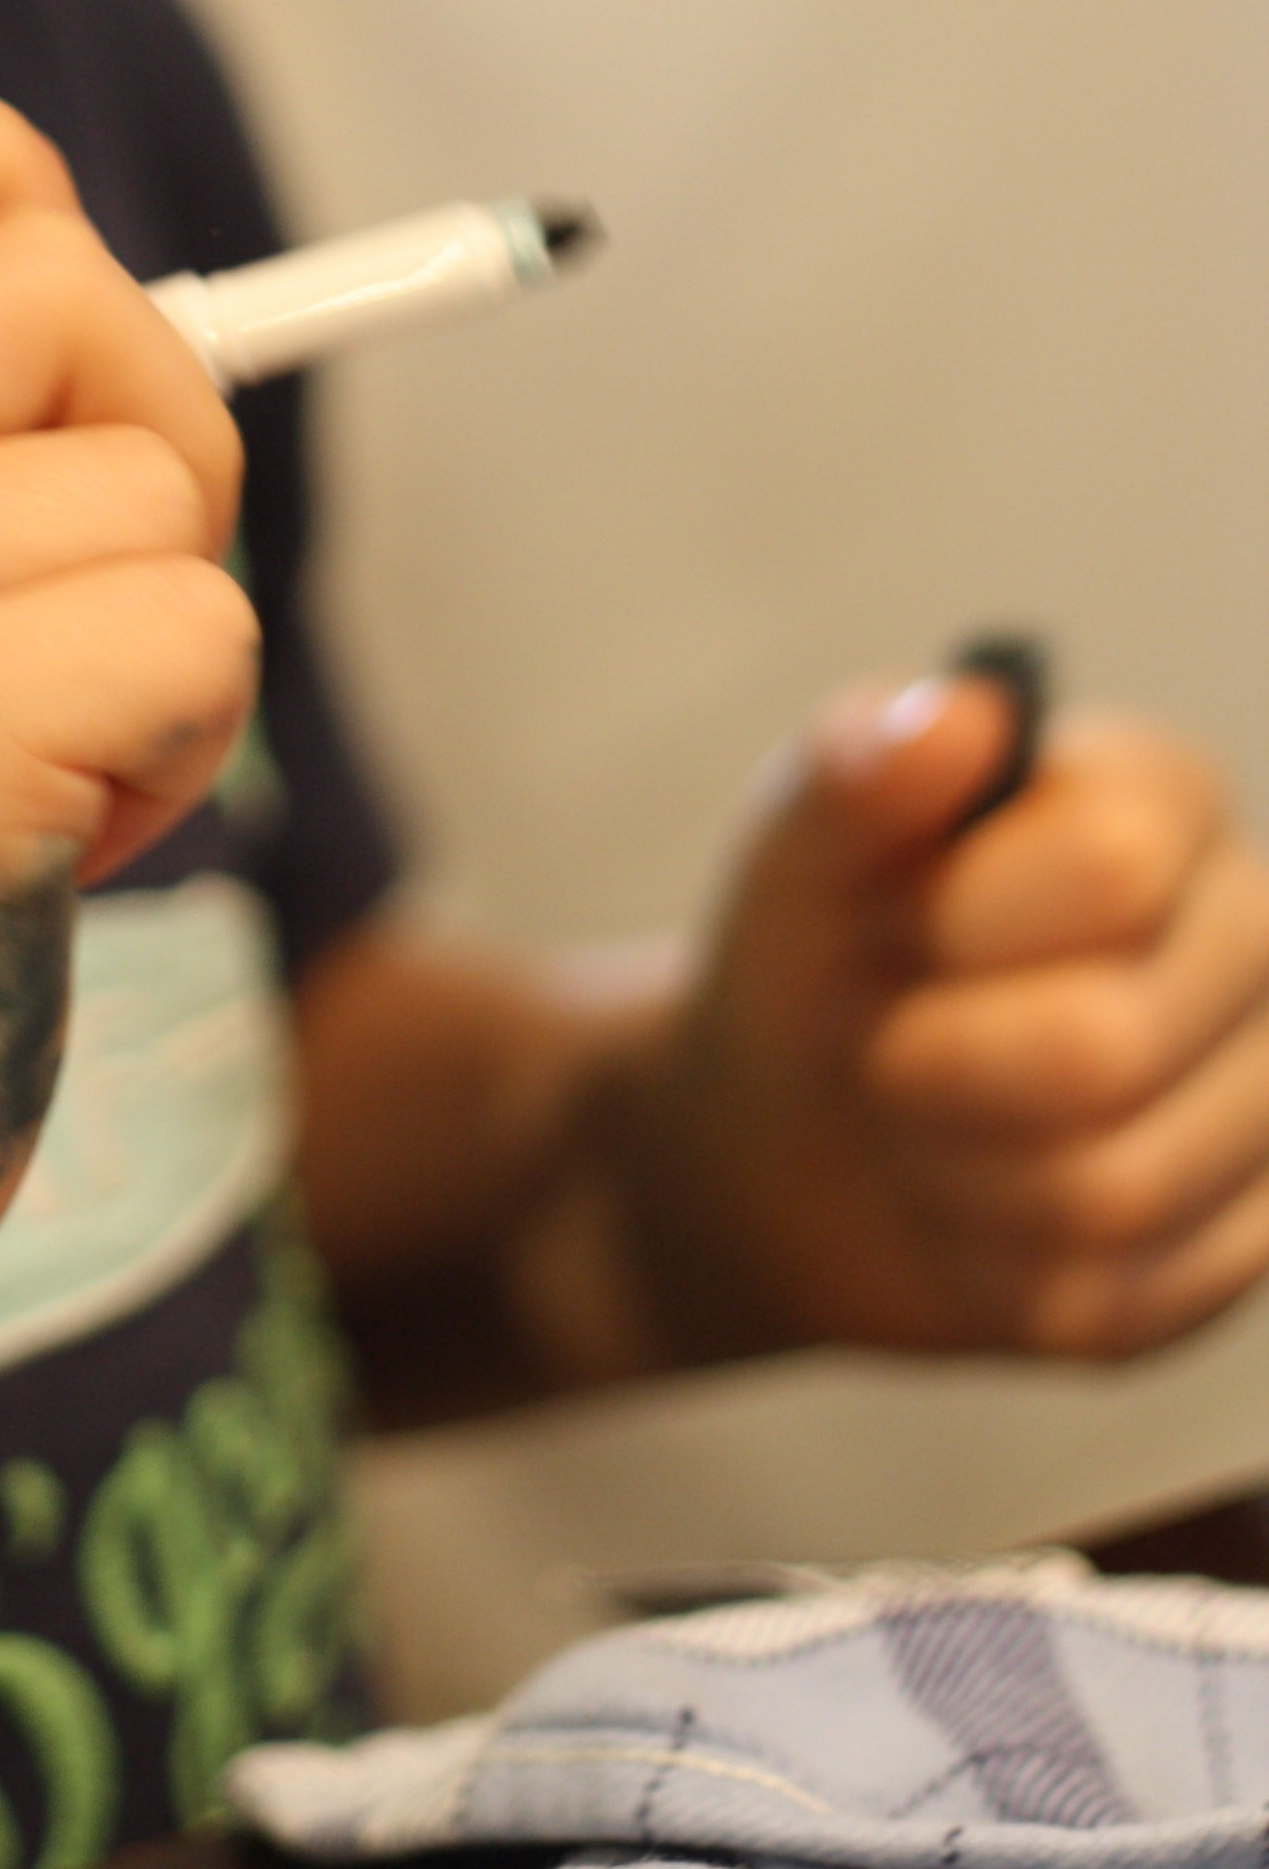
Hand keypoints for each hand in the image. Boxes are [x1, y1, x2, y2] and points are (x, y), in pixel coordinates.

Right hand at [0, 52, 255, 1375]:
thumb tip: (120, 287)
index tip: (35, 307)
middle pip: (65, 280)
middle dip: (149, 433)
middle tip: (66, 618)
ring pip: (159, 484)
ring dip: (161, 640)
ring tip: (21, 773)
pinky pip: (197, 626)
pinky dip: (182, 746)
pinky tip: (48, 849)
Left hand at [632, 676, 1268, 1359]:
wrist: (795, 1127)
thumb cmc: (813, 950)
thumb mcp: (795, 851)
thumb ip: (857, 772)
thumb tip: (960, 715)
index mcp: (1165, 799)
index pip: (1116, 864)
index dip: (960, 918)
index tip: (891, 918)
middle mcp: (1254, 937)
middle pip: (1110, 1046)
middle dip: (933, 1067)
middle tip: (885, 1048)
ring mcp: (1267, 1098)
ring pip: (1112, 1189)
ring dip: (951, 1172)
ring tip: (920, 1125)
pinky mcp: (1244, 1246)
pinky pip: (1117, 1301)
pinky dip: (993, 1269)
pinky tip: (970, 1211)